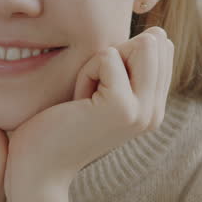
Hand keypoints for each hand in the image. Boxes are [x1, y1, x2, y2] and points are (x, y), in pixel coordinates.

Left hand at [4, 26, 174, 201]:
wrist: (38, 168)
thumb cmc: (61, 124)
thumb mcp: (104, 90)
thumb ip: (130, 67)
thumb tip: (156, 34)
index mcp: (155, 108)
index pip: (163, 48)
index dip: (124, 53)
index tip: (100, 87)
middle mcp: (156, 112)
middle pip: (156, 42)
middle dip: (115, 54)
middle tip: (91, 91)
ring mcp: (143, 111)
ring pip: (141, 45)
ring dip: (100, 61)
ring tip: (85, 96)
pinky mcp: (122, 106)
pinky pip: (107, 56)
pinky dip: (85, 72)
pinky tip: (76, 102)